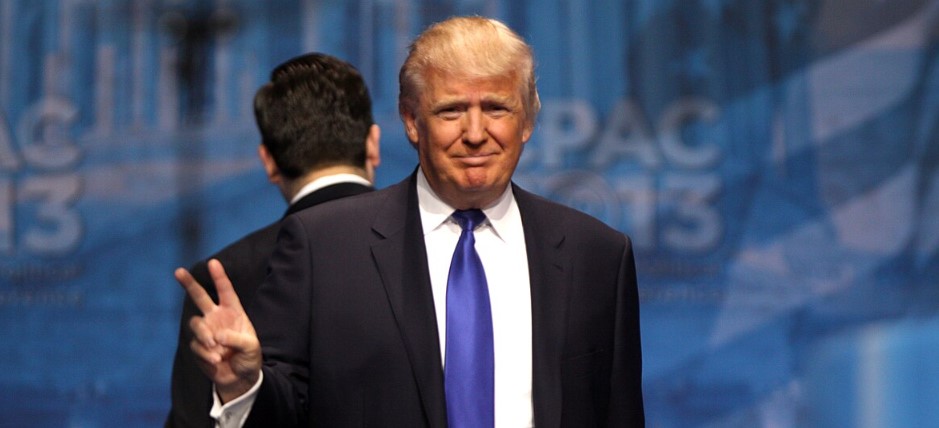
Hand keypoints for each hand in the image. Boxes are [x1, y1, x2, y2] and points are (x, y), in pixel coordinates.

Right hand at [175, 259, 261, 402]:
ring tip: (217, 349)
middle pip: (199, 297)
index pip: (225, 291)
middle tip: (178, 271)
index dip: (219, 276)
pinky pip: (196, 345)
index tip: (213, 262)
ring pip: (195, 324)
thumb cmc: (249, 358)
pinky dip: (206, 353)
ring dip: (204, 336)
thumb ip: (236, 339)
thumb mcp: (251, 347)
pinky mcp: (198, 346)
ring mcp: (206, 331)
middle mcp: (217, 318)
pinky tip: (216, 360)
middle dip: (189, 283)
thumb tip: (216, 335)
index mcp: (233, 312)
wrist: (239, 378)